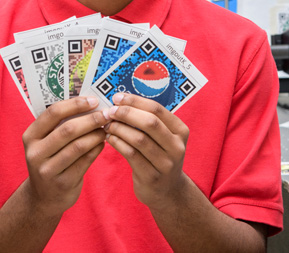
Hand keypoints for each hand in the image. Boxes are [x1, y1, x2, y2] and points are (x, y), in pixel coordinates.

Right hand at [21, 96, 108, 215]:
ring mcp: (48, 170)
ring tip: (107, 128)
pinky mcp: (63, 183)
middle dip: (91, 119)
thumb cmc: (50, 160)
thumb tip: (90, 103)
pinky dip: (97, 149)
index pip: (53, 113)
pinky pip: (85, 161)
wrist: (44, 197)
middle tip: (107, 114)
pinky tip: (103, 143)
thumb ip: (60, 125)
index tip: (94, 100)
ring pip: (78, 146)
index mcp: (30, 136)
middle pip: (68, 129)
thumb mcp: (46, 143)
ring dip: (97, 134)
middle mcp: (36, 153)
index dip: (76, 104)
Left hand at [103, 93, 190, 210]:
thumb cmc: (160, 156)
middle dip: (126, 113)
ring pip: (139, 139)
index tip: (117, 97)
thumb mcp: (164, 138)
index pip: (157, 109)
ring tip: (107, 125)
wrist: (167, 191)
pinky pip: (131, 155)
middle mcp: (177, 146)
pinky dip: (118, 143)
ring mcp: (166, 163)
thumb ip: (149, 121)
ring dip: (119, 129)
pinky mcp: (152, 177)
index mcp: (181, 131)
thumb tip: (121, 100)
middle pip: (150, 123)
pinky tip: (109, 138)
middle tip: (110, 111)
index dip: (135, 101)